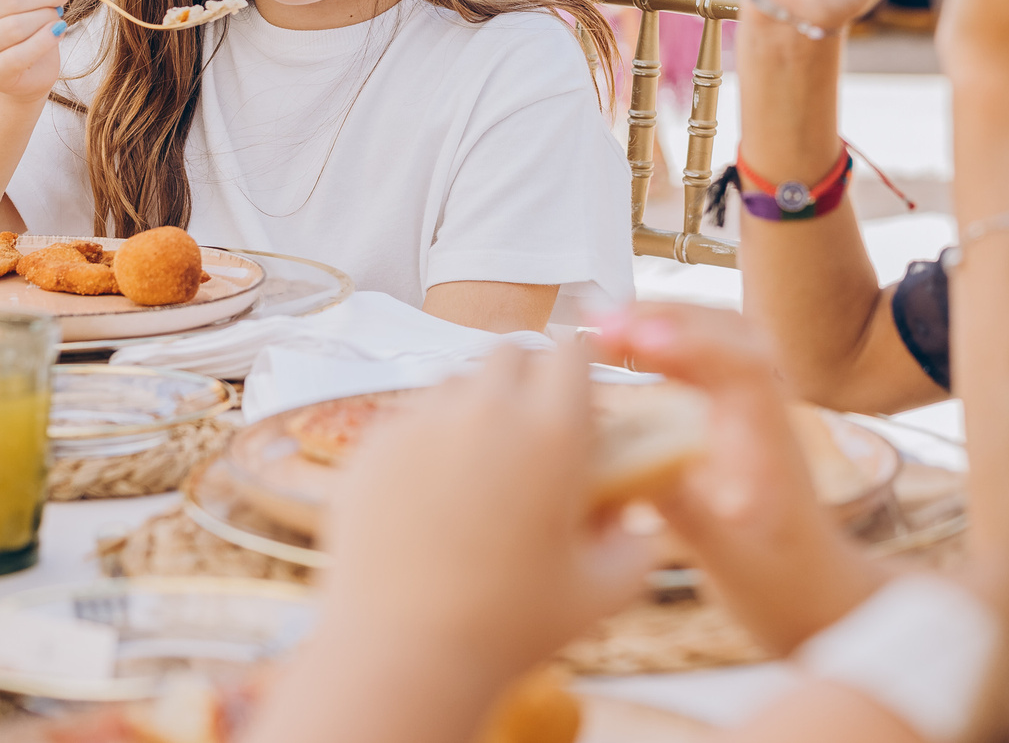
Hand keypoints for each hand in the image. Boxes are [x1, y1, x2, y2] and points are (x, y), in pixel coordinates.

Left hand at [317, 347, 652, 693]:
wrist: (404, 656)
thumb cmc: (511, 629)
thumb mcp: (600, 593)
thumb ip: (636, 544)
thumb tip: (634, 514)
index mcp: (552, 434)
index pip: (572, 351)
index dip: (578, 365)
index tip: (576, 392)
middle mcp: (486, 412)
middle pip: (510, 352)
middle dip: (525, 379)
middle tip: (528, 428)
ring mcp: (422, 423)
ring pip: (454, 382)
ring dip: (473, 406)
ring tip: (477, 464)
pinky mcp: (373, 446)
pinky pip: (407, 419)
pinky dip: (425, 440)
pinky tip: (430, 494)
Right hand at [590, 305, 884, 653]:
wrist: (823, 600)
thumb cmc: (784, 587)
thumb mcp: (732, 562)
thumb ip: (689, 513)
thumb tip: (635, 467)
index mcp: (770, 437)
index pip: (738, 362)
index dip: (686, 340)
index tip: (633, 337)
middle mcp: (765, 411)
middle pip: (726, 331)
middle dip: (662, 315)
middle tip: (598, 321)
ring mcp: (754, 411)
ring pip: (715, 337)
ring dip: (662, 322)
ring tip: (603, 325)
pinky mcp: (738, 419)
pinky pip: (705, 361)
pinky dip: (665, 346)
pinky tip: (628, 351)